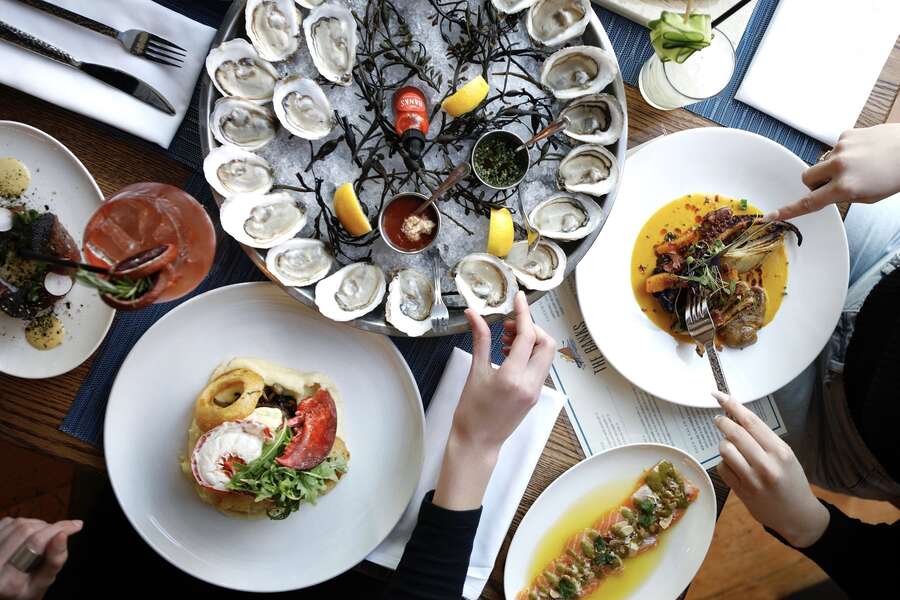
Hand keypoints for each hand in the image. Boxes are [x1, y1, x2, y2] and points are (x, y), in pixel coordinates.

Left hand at [0, 518, 81, 599]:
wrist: (2, 595)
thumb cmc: (25, 592)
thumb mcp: (43, 583)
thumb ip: (54, 562)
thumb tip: (62, 534)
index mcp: (9, 580)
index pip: (36, 543)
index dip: (58, 529)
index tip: (76, 525)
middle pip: (25, 529)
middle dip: (47, 527)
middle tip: (61, 532)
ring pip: (16, 523)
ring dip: (35, 524)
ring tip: (44, 536)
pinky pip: (6, 522)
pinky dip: (21, 523)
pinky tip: (27, 534)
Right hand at [433, 291, 555, 509]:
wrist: (477, 442)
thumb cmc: (471, 411)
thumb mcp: (475, 371)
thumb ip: (480, 339)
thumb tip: (475, 314)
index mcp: (513, 376)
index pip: (527, 336)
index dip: (523, 313)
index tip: (518, 298)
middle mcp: (530, 383)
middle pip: (546, 343)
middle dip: (531, 328)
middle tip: (508, 325)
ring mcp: (536, 391)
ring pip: (546, 355)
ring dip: (531, 341)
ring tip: (505, 340)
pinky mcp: (535, 395)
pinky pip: (540, 367)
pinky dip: (530, 355)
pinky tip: (509, 354)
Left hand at [713, 392, 828, 547]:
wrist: (798, 515)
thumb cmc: (791, 481)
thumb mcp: (785, 456)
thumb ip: (763, 439)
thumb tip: (736, 416)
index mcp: (780, 452)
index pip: (751, 422)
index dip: (733, 406)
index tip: (719, 396)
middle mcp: (767, 465)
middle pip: (735, 434)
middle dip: (722, 422)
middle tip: (719, 419)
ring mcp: (753, 480)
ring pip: (725, 450)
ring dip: (724, 445)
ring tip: (731, 447)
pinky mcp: (741, 492)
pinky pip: (722, 468)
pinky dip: (724, 463)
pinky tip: (734, 467)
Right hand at [767, 123, 899, 220]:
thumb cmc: (895, 175)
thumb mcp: (869, 196)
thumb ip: (842, 195)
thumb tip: (825, 191)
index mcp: (846, 187)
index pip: (810, 202)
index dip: (790, 210)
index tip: (773, 215)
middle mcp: (840, 167)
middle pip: (807, 177)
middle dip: (814, 182)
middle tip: (832, 183)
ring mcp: (842, 148)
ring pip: (822, 162)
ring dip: (833, 166)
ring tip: (859, 164)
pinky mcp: (847, 134)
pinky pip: (835, 147)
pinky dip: (845, 152)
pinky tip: (863, 152)